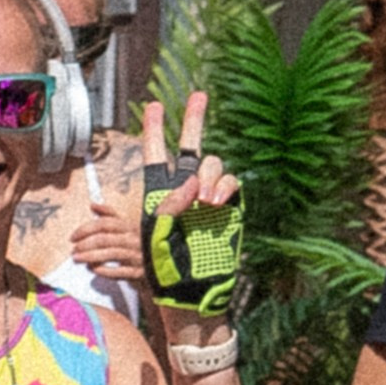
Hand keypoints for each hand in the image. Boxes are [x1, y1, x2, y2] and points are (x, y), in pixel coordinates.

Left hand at [69, 196, 145, 282]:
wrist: (161, 267)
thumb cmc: (140, 247)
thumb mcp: (128, 227)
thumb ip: (110, 216)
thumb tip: (93, 205)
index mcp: (131, 227)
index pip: (105, 223)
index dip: (86, 229)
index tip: (74, 236)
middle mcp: (134, 240)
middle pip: (105, 239)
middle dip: (85, 244)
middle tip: (74, 249)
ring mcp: (137, 257)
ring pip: (110, 254)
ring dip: (90, 256)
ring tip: (78, 259)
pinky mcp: (139, 273)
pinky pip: (119, 272)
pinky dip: (104, 271)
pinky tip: (94, 269)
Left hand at [141, 89, 243, 313]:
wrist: (191, 289)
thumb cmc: (166, 266)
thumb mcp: (157, 233)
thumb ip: (170, 202)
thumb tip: (192, 181)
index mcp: (160, 190)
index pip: (155, 153)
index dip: (153, 129)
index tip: (153, 106)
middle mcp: (186, 188)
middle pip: (190, 145)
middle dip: (194, 120)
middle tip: (199, 96)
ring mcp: (209, 196)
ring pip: (213, 163)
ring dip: (208, 175)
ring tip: (203, 200)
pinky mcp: (230, 207)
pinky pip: (231, 183)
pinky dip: (225, 187)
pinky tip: (214, 203)